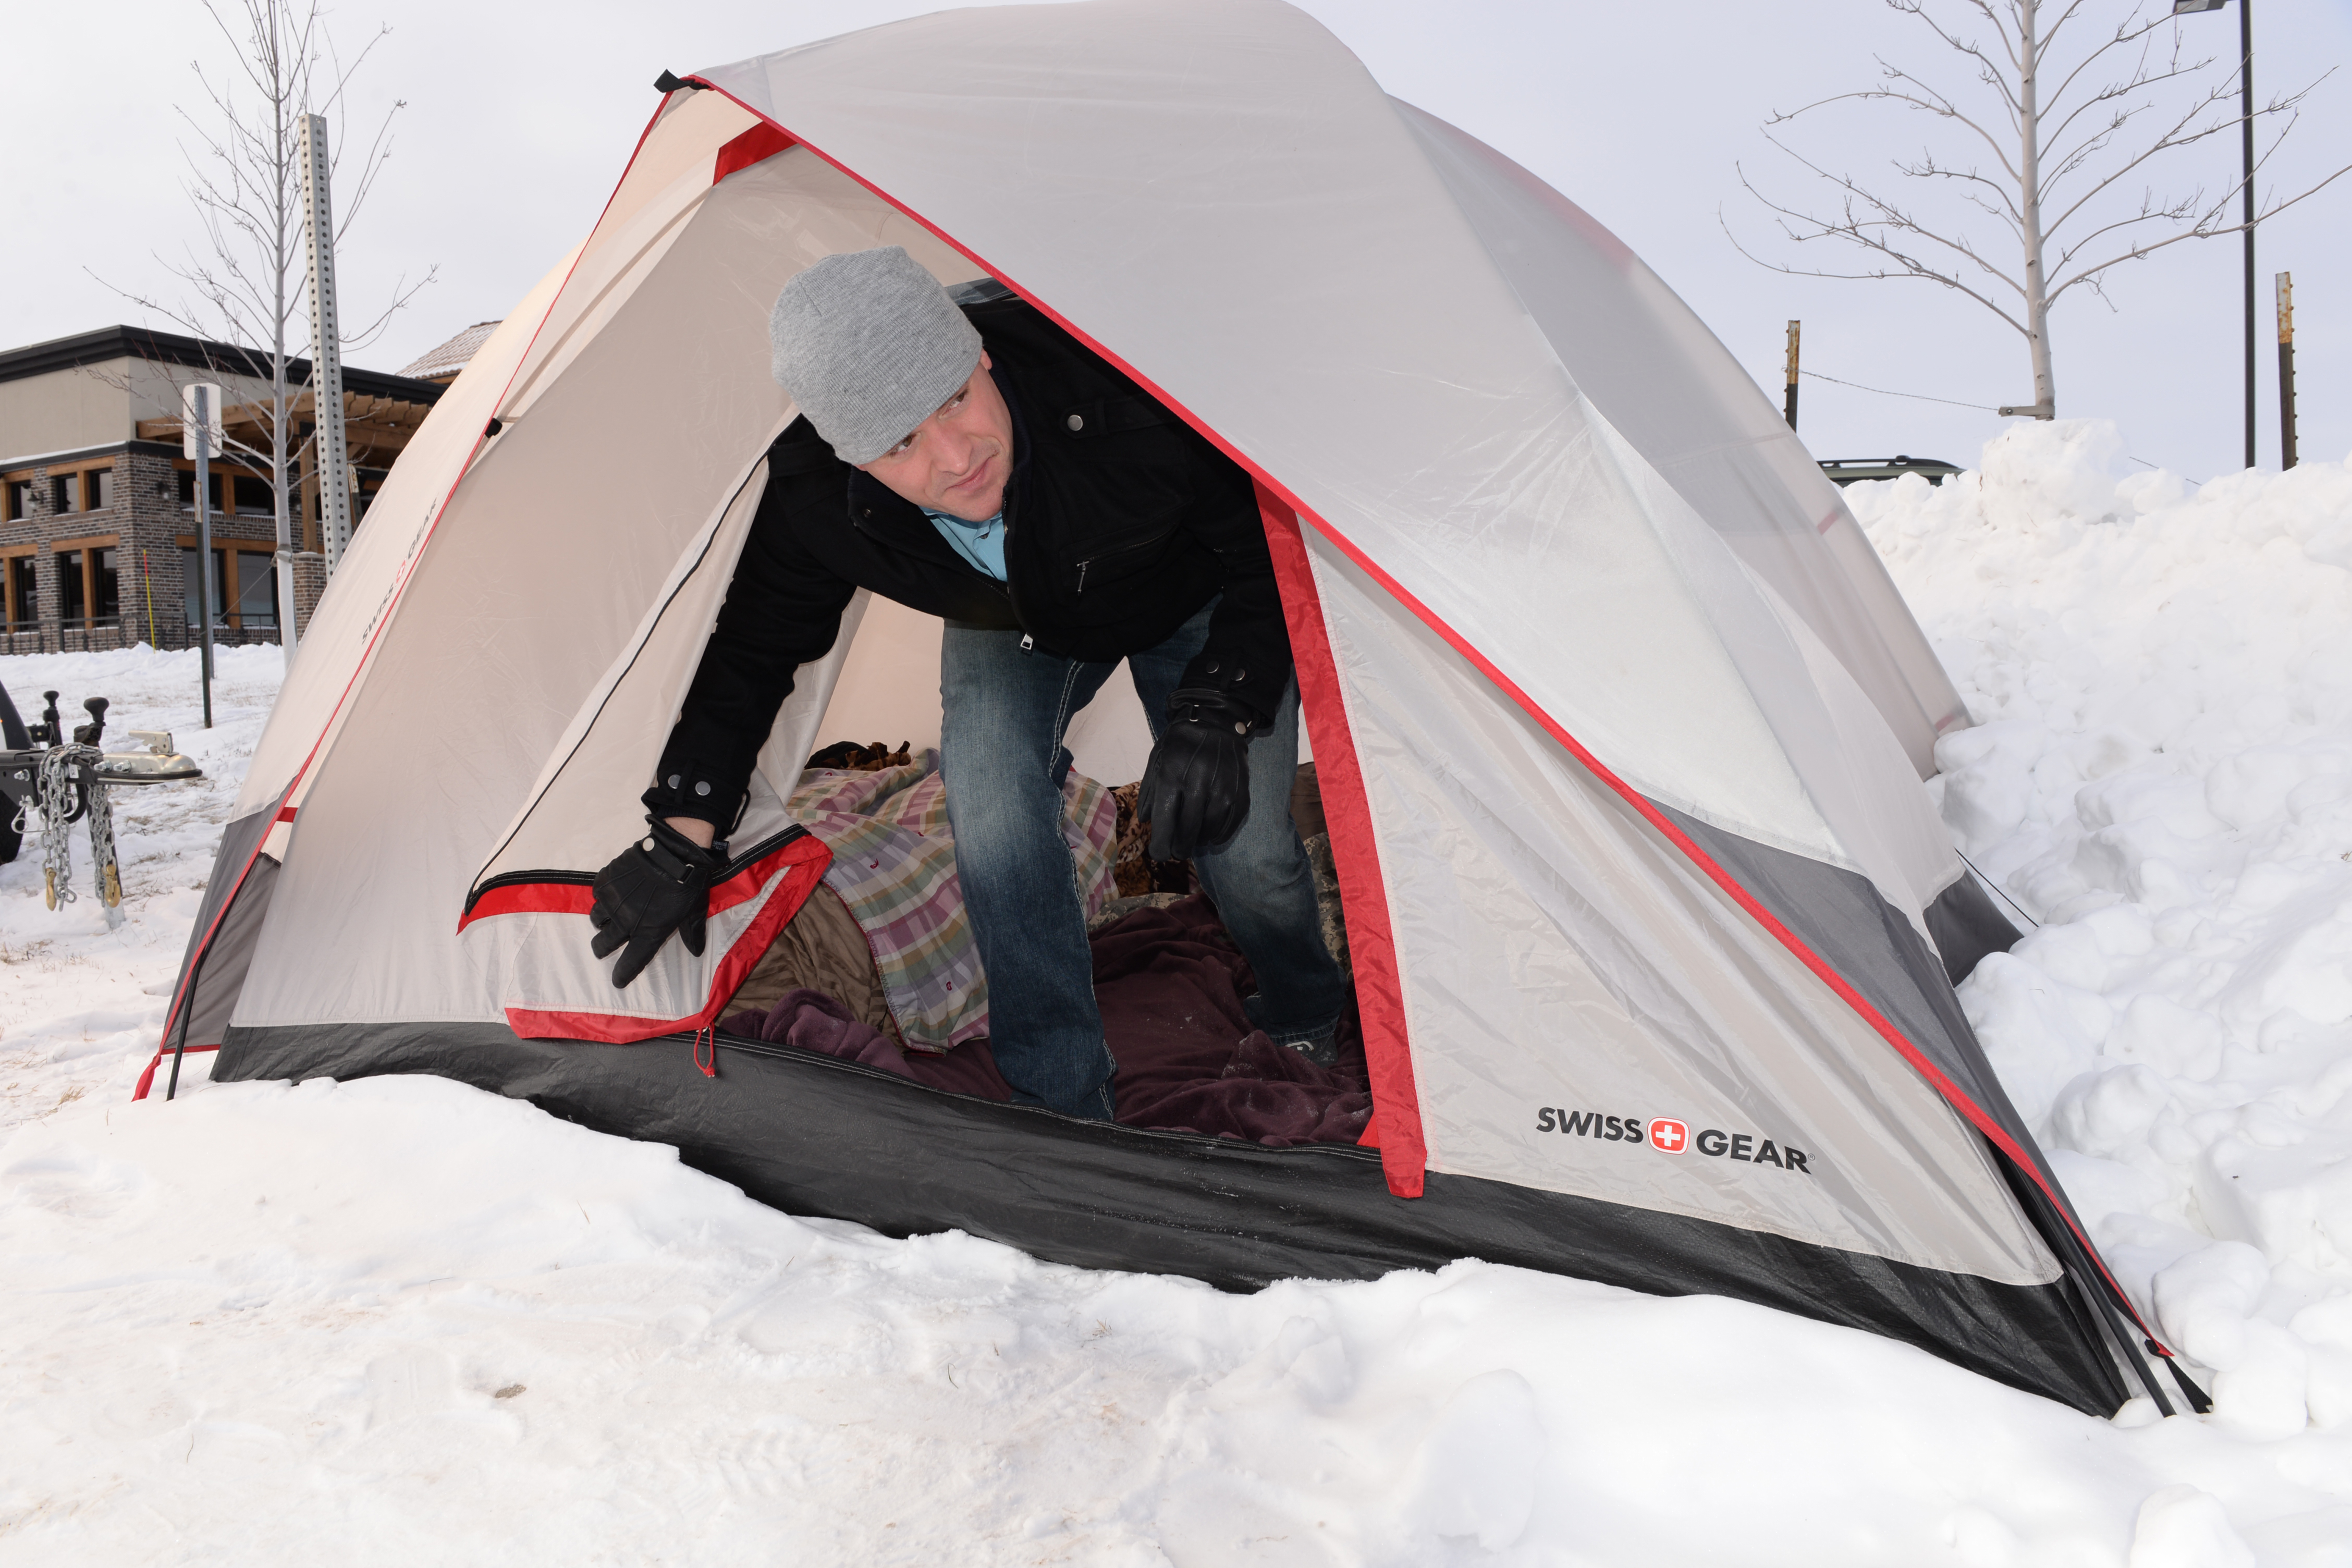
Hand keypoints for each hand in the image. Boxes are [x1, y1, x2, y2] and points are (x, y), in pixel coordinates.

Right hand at [589, 818, 723, 987]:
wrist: (675, 853)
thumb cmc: (688, 885)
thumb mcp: (694, 913)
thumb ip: (692, 934)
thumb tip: (696, 952)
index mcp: (649, 933)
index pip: (631, 961)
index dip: (623, 973)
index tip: (617, 981)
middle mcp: (627, 922)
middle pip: (603, 944)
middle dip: (601, 949)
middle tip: (602, 947)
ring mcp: (613, 902)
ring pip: (596, 920)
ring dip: (601, 922)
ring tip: (607, 918)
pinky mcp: (606, 882)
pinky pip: (596, 895)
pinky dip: (602, 897)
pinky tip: (611, 894)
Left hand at [1138, 687, 1255, 858]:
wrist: (1215, 722)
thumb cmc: (1180, 744)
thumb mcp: (1156, 760)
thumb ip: (1149, 791)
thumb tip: (1145, 822)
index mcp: (1172, 776)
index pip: (1164, 820)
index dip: (1161, 844)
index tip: (1159, 855)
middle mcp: (1197, 783)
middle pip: (1187, 830)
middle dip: (1179, 848)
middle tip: (1176, 853)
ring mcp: (1222, 788)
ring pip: (1209, 830)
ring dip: (1199, 842)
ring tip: (1192, 842)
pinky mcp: (1240, 791)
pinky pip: (1230, 823)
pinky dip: (1219, 835)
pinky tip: (1211, 837)